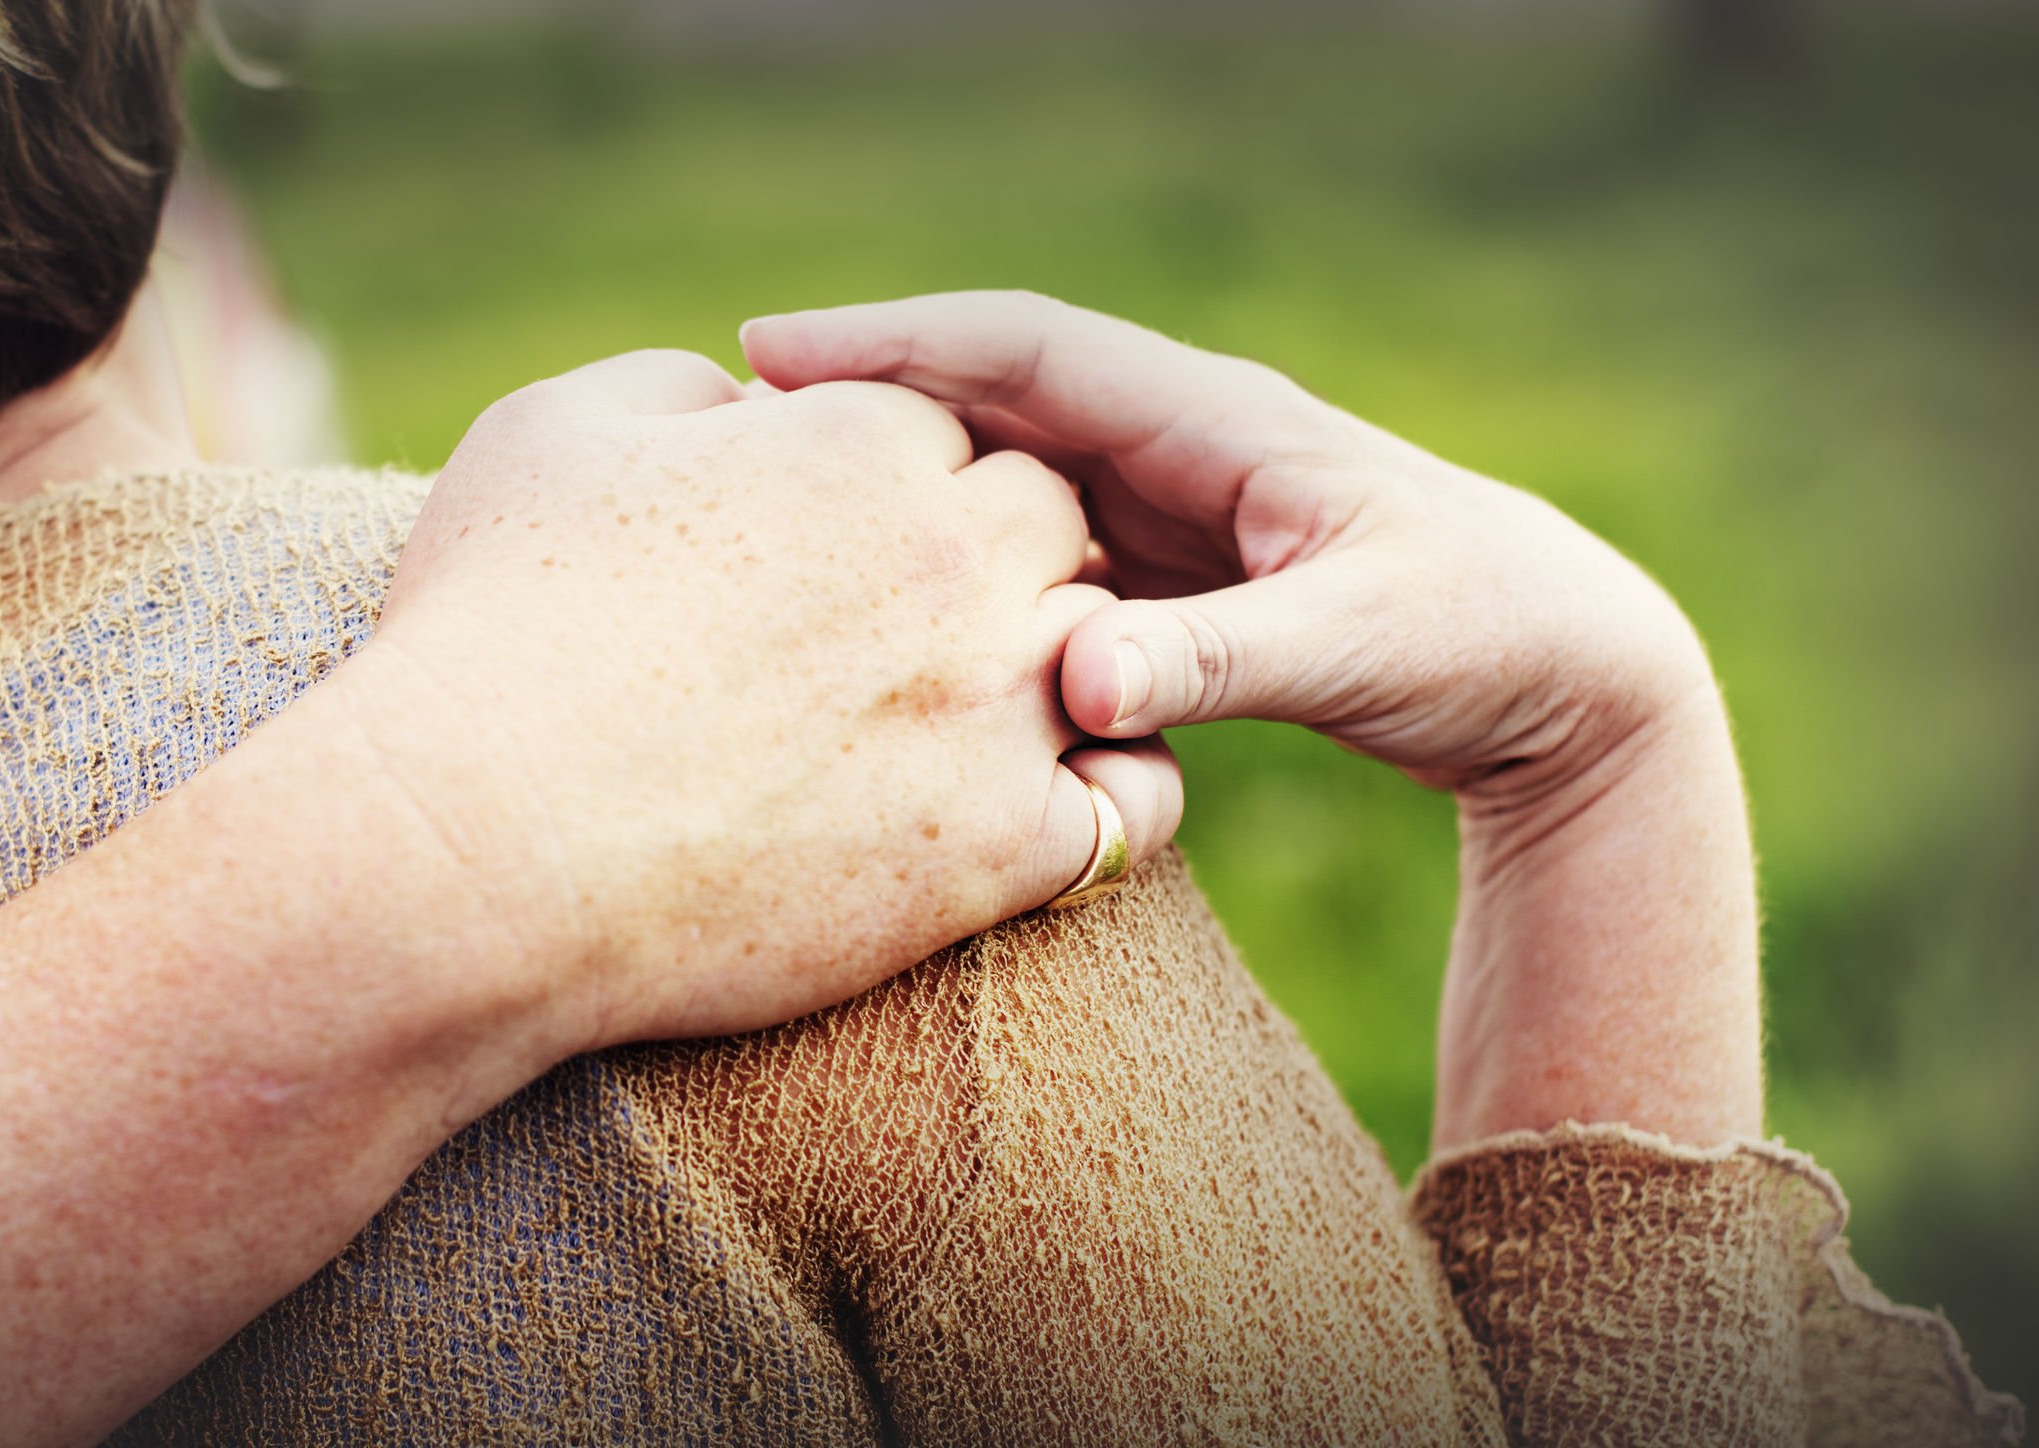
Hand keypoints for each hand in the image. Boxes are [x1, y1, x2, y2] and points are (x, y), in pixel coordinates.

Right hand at [336, 349, 1181, 1046]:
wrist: (481, 846)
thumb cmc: (492, 628)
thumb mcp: (550, 432)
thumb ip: (671, 388)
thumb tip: (740, 406)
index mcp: (862, 442)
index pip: (948, 431)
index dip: (892, 483)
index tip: (825, 546)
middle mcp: (958, 561)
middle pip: (1052, 525)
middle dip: (1000, 559)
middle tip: (909, 626)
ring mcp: (995, 707)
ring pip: (1107, 655)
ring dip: (1060, 669)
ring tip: (975, 716)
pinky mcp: (1001, 851)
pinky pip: (1132, 810)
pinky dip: (1109, 800)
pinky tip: (1037, 812)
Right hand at [741, 291, 1718, 810]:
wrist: (1569, 675)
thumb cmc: (1481, 636)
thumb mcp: (1352, 649)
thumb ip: (1213, 663)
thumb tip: (1072, 682)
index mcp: (1215, 420)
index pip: (1022, 349)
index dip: (891, 343)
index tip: (767, 354)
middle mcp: (1180, 443)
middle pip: (990, 394)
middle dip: (867, 395)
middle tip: (730, 424)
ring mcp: (1171, 504)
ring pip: (1005, 471)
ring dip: (906, 477)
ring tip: (780, 506)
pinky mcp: (1175, 571)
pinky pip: (1037, 547)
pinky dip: (962, 557)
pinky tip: (892, 599)